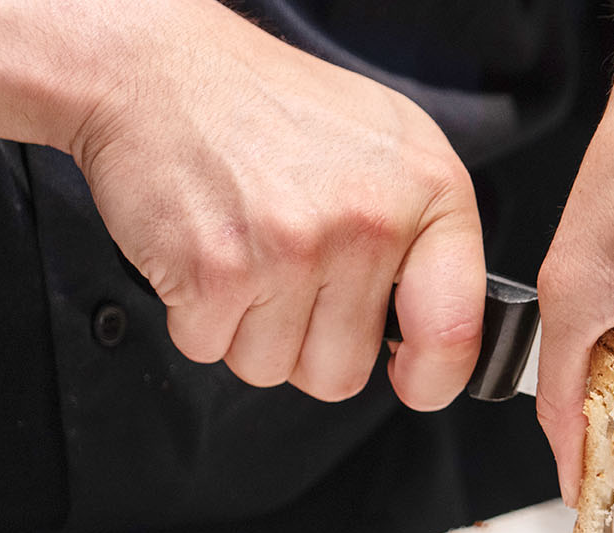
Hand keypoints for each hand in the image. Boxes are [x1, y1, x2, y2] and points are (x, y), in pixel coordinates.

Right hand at [69, 0, 484, 406]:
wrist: (158, 69)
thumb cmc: (274, 108)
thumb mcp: (390, 146)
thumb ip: (425, 238)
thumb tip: (435, 336)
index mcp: (429, 191)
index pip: (455, 331)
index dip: (432, 379)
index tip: (413, 382)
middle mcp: (369, 222)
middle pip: (344, 372)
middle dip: (307, 344)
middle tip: (289, 276)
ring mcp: (294, 249)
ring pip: (273, 369)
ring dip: (249, 332)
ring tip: (247, 256)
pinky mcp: (218, 270)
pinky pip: (210, 349)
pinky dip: (197, 317)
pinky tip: (207, 254)